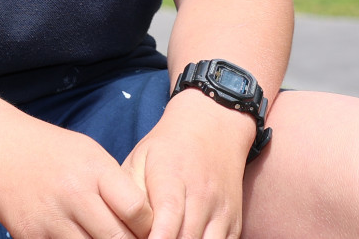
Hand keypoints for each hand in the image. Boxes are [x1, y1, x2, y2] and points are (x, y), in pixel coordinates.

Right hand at [0, 115, 153, 238]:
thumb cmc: (49, 150)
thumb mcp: (88, 153)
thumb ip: (117, 185)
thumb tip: (147, 225)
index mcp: (93, 170)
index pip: (137, 210)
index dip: (149, 227)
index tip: (146, 230)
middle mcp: (73, 194)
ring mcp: (50, 218)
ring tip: (103, 237)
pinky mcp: (29, 234)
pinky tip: (80, 238)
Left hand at [124, 90, 257, 238]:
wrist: (212, 130)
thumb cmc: (166, 148)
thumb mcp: (139, 159)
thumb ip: (131, 192)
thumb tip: (124, 224)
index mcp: (173, 177)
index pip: (168, 214)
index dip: (156, 237)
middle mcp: (202, 196)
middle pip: (187, 238)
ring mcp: (222, 211)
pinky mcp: (234, 223)